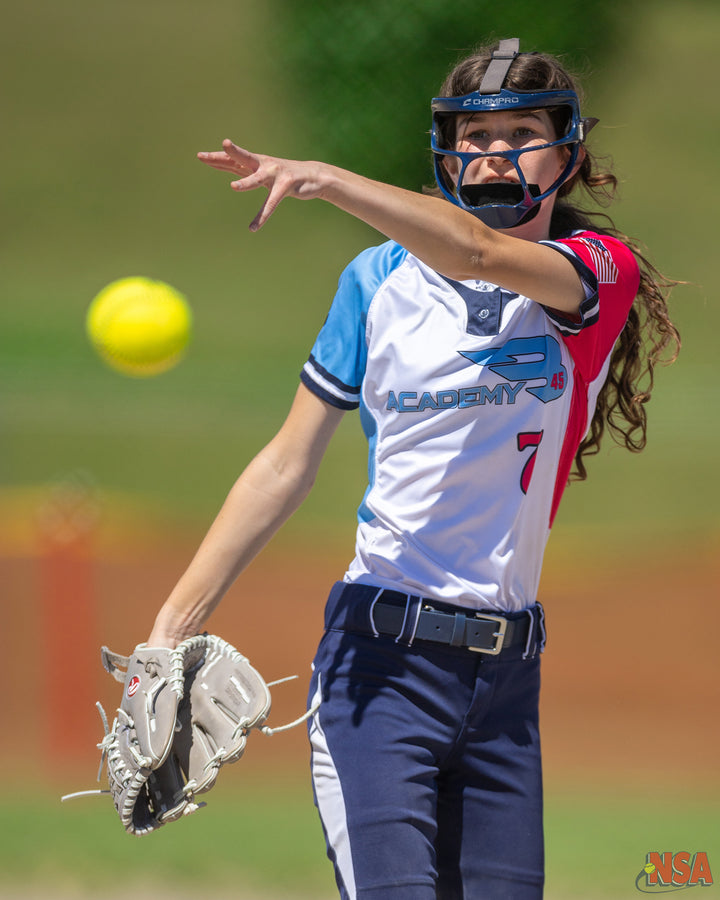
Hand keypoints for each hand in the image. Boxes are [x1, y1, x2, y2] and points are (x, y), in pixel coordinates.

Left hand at [197, 139, 326, 230]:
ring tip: (233, 186)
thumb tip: (228, 168)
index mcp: (256, 162)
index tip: (200, 156)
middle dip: (233, 152)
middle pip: (244, 158)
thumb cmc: (284, 175)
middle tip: (224, 144)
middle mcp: (264, 164)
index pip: (233, 159)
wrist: (314, 177)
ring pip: (258, 179)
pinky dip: (263, 216)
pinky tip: (254, 227)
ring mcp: (276, 173)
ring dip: (247, 182)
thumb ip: (245, 171)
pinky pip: (272, 203)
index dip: (217, 157)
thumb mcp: (263, 172)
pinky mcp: (287, 185)